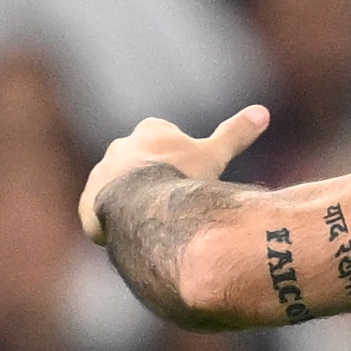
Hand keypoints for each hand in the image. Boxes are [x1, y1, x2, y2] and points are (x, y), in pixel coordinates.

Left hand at [77, 104, 271, 236]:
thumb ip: (235, 134)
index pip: (162, 138)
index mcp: (151, 131)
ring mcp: (102, 173)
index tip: (185, 177)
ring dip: (132, 205)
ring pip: (119, 190)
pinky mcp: (88, 201)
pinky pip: (101, 214)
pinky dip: (114, 225)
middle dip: (151, 181)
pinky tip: (131, 239)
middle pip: (139, 164)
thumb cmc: (181, 176)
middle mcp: (121, 147)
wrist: (141, 203)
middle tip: (170, 204)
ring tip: (152, 226)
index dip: (176, 159)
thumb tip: (262, 111)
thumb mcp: (215, 155)